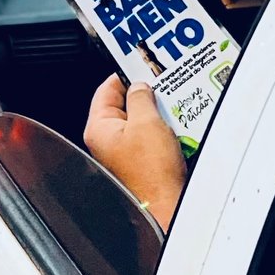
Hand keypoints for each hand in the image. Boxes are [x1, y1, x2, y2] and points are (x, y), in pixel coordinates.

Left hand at [84, 75, 188, 229]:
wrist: (166, 207)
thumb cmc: (152, 174)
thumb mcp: (147, 122)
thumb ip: (141, 97)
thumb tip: (139, 86)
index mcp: (99, 128)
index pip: (106, 90)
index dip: (124, 75)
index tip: (140, 67)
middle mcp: (106, 140)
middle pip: (123, 104)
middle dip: (144, 95)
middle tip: (161, 86)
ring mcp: (122, 151)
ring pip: (138, 120)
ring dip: (155, 113)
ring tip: (171, 107)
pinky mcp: (138, 161)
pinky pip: (148, 136)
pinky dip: (161, 129)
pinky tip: (175, 127)